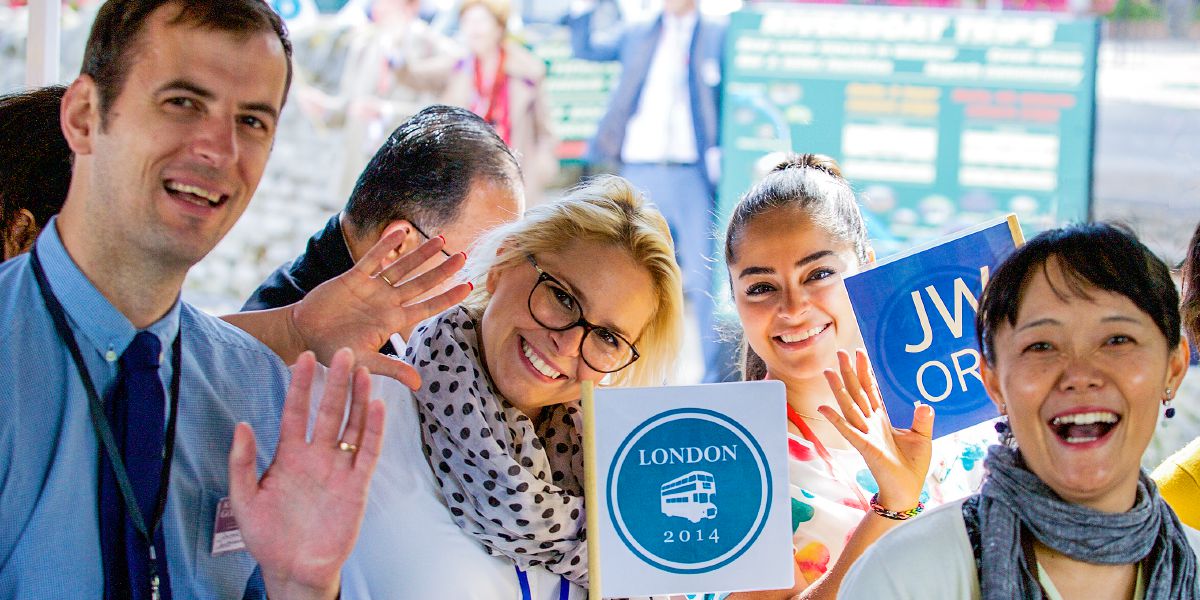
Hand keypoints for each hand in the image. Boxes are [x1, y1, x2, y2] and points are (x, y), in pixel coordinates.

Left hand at [228, 349, 384, 599]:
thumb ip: (242, 463)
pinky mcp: (357, 485)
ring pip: (352, 425)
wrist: (293, 568)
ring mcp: (338, 468)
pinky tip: (376, 405)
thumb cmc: (267, 536)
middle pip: (328, 411)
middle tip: (342, 352)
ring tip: (362, 371)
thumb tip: (242, 425)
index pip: (296, 412)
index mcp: (289, 455)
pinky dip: (374, 429)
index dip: (300, 386)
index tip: (303, 358)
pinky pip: (368, 452)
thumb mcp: (244, 499)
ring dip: (357, 399)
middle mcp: (316, 456)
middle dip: (334, 382)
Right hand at [290, 230, 469, 388]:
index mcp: (393, 321)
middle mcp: (387, 302)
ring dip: (421, 254)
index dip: (448, 297)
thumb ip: (390, 368)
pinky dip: (386, 245)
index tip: (469, 286)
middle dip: (443, 271)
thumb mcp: (363, 362)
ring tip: (442, 239)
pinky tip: (402, 231)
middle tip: (465, 256)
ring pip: (402, 267)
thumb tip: (418, 384)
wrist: (302, 335)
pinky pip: (373, 258)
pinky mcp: (353, 277)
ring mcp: (372, 288)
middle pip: (422, 283)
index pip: (428, 307)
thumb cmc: (332, 352)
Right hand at [818, 349, 932, 509]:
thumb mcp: (922, 438)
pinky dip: (836, 419)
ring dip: (838, 389)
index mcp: (882, 419)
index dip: (866, 372)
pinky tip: (824, 408)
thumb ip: (922, 420)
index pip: (872, 391)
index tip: (860, 354)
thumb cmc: (912, 466)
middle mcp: (870, 423)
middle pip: (857, 392)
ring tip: (828, 371)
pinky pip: (848, 430)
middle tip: (841, 352)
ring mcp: (865, 434)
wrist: (907, 490)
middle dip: (850, 372)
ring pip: (849, 406)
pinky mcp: (864, 447)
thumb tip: (925, 404)